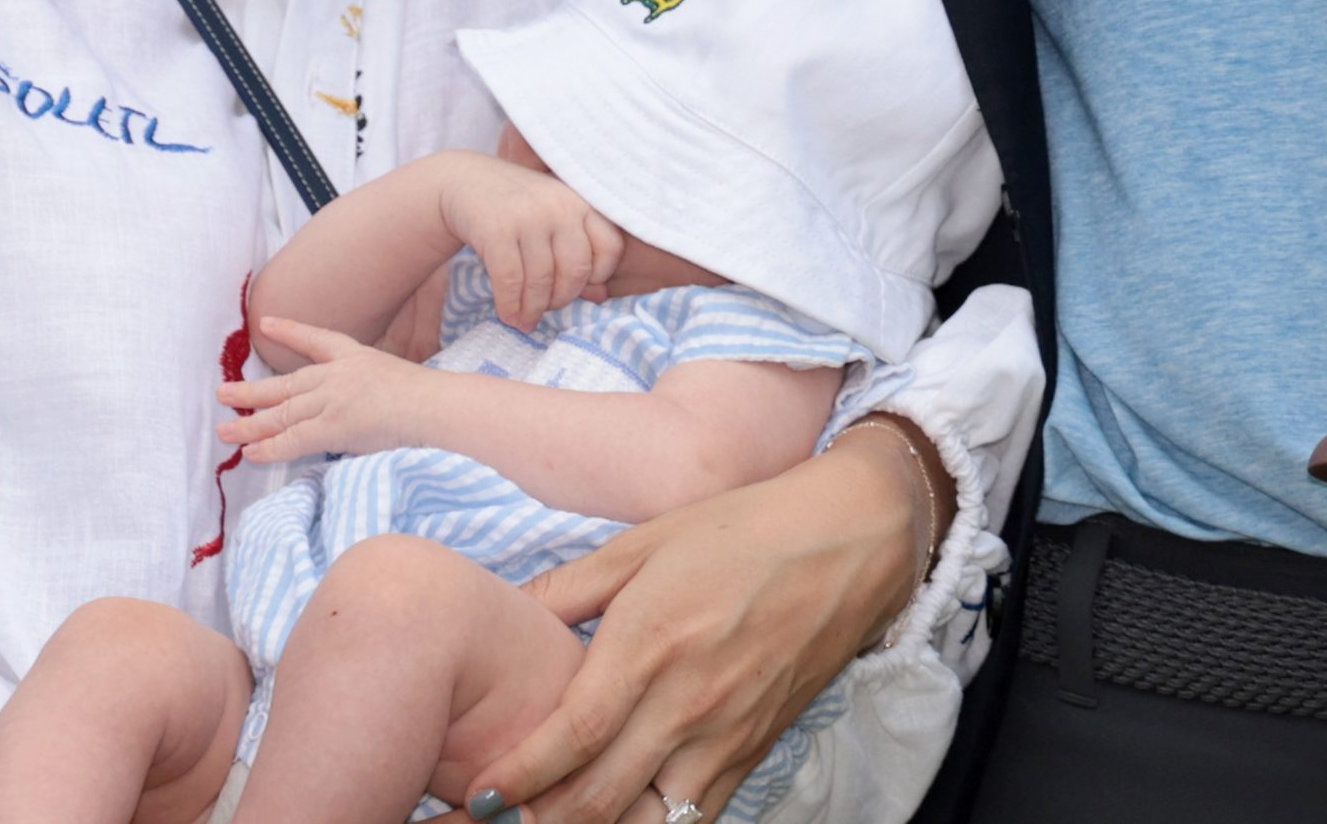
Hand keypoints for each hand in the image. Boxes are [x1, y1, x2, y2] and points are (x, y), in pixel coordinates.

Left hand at [220, 313, 447, 463]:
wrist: (439, 408)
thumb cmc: (435, 401)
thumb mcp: (401, 382)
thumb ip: (377, 393)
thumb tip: (368, 413)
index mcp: (358, 358)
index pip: (318, 340)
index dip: (290, 332)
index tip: (267, 323)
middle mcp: (338, 375)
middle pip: (287, 383)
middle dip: (252, 390)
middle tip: (223, 392)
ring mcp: (333, 400)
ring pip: (281, 413)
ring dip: (250, 424)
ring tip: (224, 430)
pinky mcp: (331, 426)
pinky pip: (292, 440)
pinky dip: (268, 447)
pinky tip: (249, 452)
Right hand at [434, 153, 628, 329]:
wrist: (464, 180)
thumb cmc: (517, 208)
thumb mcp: (553, 222)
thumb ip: (578, 255)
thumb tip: (600, 297)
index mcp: (581, 202)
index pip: (610, 247)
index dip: (599, 275)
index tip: (578, 286)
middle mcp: (559, 206)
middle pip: (576, 270)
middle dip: (561, 299)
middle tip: (546, 309)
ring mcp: (528, 216)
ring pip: (541, 280)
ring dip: (532, 309)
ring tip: (524, 319)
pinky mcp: (497, 230)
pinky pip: (510, 280)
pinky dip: (509, 305)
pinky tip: (507, 314)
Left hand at [460, 428, 921, 823]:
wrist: (851, 544)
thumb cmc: (742, 532)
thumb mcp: (644, 543)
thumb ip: (568, 588)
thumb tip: (504, 613)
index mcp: (651, 643)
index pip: (572, 735)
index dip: (517, 776)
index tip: (475, 793)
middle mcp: (689, 702)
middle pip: (600, 798)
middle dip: (538, 820)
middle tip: (490, 821)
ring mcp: (727, 736)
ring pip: (648, 822)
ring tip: (551, 821)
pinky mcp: (754, 754)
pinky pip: (696, 818)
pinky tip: (618, 817)